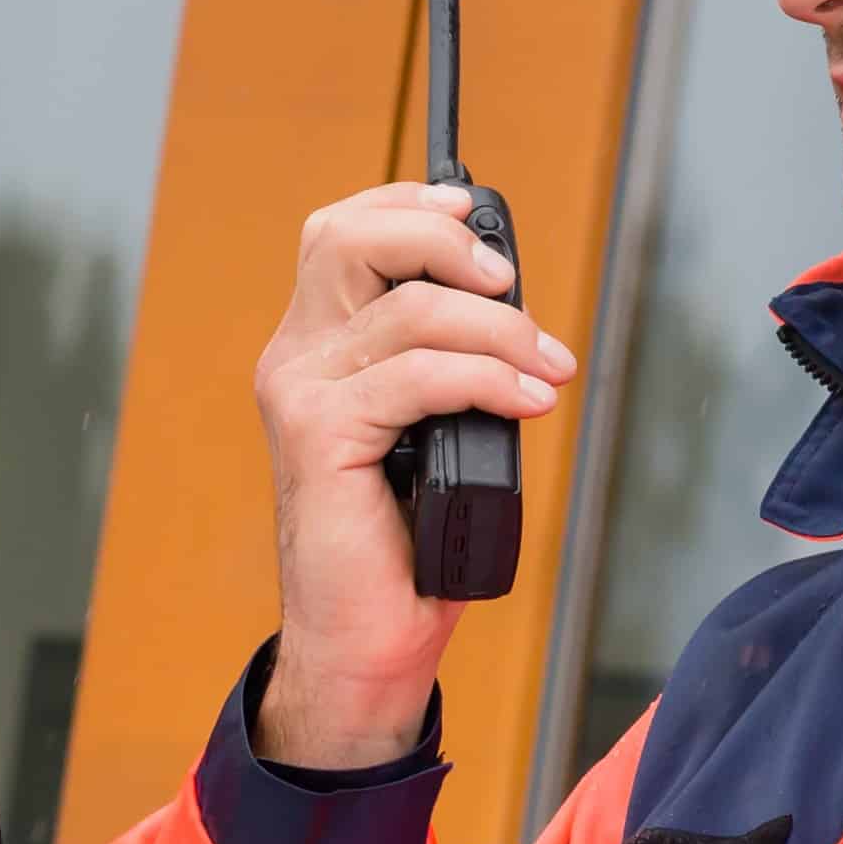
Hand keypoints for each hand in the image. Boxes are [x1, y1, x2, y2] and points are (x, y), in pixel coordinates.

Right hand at [249, 186, 576, 767]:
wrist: (365, 637)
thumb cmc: (404, 541)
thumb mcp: (431, 426)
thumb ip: (444, 360)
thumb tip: (510, 307)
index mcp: (315, 349)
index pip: (340, 233)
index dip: (408, 206)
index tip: (476, 216)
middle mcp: (295, 359)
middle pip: (349, 239)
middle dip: (443, 241)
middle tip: (508, 284)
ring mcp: (300, 394)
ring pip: (406, 309)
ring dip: (498, 329)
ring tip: (547, 367)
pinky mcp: (319, 435)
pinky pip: (417, 376)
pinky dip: (486, 379)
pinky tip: (527, 401)